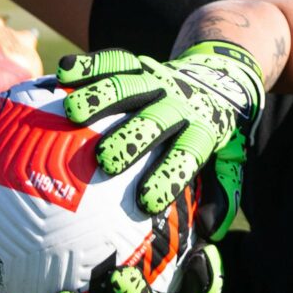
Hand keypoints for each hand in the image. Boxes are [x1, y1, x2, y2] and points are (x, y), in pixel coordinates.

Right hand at [55, 42, 263, 227]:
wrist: (216, 80)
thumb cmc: (211, 133)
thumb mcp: (229, 161)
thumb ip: (222, 194)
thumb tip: (210, 231)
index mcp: (201, 130)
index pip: (187, 154)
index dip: (168, 176)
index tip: (145, 202)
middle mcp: (179, 103)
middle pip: (155, 119)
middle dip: (130, 138)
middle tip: (104, 161)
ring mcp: (157, 79)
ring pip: (129, 84)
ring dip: (100, 97)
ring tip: (72, 114)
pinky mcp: (139, 64)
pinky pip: (113, 61)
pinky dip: (89, 64)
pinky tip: (62, 73)